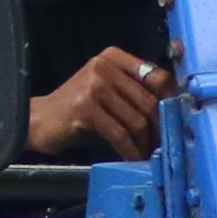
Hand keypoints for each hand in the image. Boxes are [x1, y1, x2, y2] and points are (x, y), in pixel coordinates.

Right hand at [30, 46, 163, 158]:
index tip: (177, 121)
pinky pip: (119, 134)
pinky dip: (130, 150)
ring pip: (136, 119)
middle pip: (148, 100)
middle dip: (159, 128)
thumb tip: (173, 111)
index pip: (156, 75)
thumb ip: (134, 93)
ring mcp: (94, 86)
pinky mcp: (85, 108)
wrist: (39, 121)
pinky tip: (132, 159)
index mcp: (113, 58)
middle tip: (164, 145)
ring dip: (145, 143)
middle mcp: (104, 66)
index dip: (171, 100)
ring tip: (148, 155)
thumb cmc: (79, 111)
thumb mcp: (107, 92)